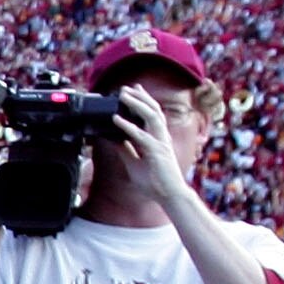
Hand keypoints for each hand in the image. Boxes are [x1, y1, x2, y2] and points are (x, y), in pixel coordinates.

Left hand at [110, 86, 188, 202]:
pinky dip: (127, 126)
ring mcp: (160, 143)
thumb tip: (114, 140)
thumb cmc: (155, 182)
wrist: (168, 196)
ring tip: (122, 95)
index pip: (152, 115)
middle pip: (153, 110)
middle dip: (139, 97)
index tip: (132, 92)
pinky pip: (140, 135)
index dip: (143, 101)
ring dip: (135, 103)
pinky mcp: (156, 152)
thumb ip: (126, 150)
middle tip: (125, 87)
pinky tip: (116, 119)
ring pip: (150, 116)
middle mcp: (161, 137)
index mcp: (158, 139)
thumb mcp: (134, 163)